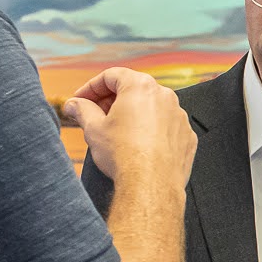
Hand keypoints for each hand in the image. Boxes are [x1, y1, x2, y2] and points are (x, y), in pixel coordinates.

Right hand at [63, 67, 196, 186]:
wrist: (151, 185)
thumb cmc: (125, 156)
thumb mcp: (94, 129)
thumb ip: (82, 110)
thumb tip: (75, 105)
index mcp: (141, 87)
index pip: (111, 76)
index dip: (91, 87)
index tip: (81, 99)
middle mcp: (165, 96)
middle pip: (133, 90)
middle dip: (111, 101)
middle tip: (94, 115)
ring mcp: (179, 116)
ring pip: (151, 108)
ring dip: (132, 115)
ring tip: (115, 133)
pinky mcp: (187, 136)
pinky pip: (166, 126)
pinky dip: (151, 131)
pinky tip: (137, 145)